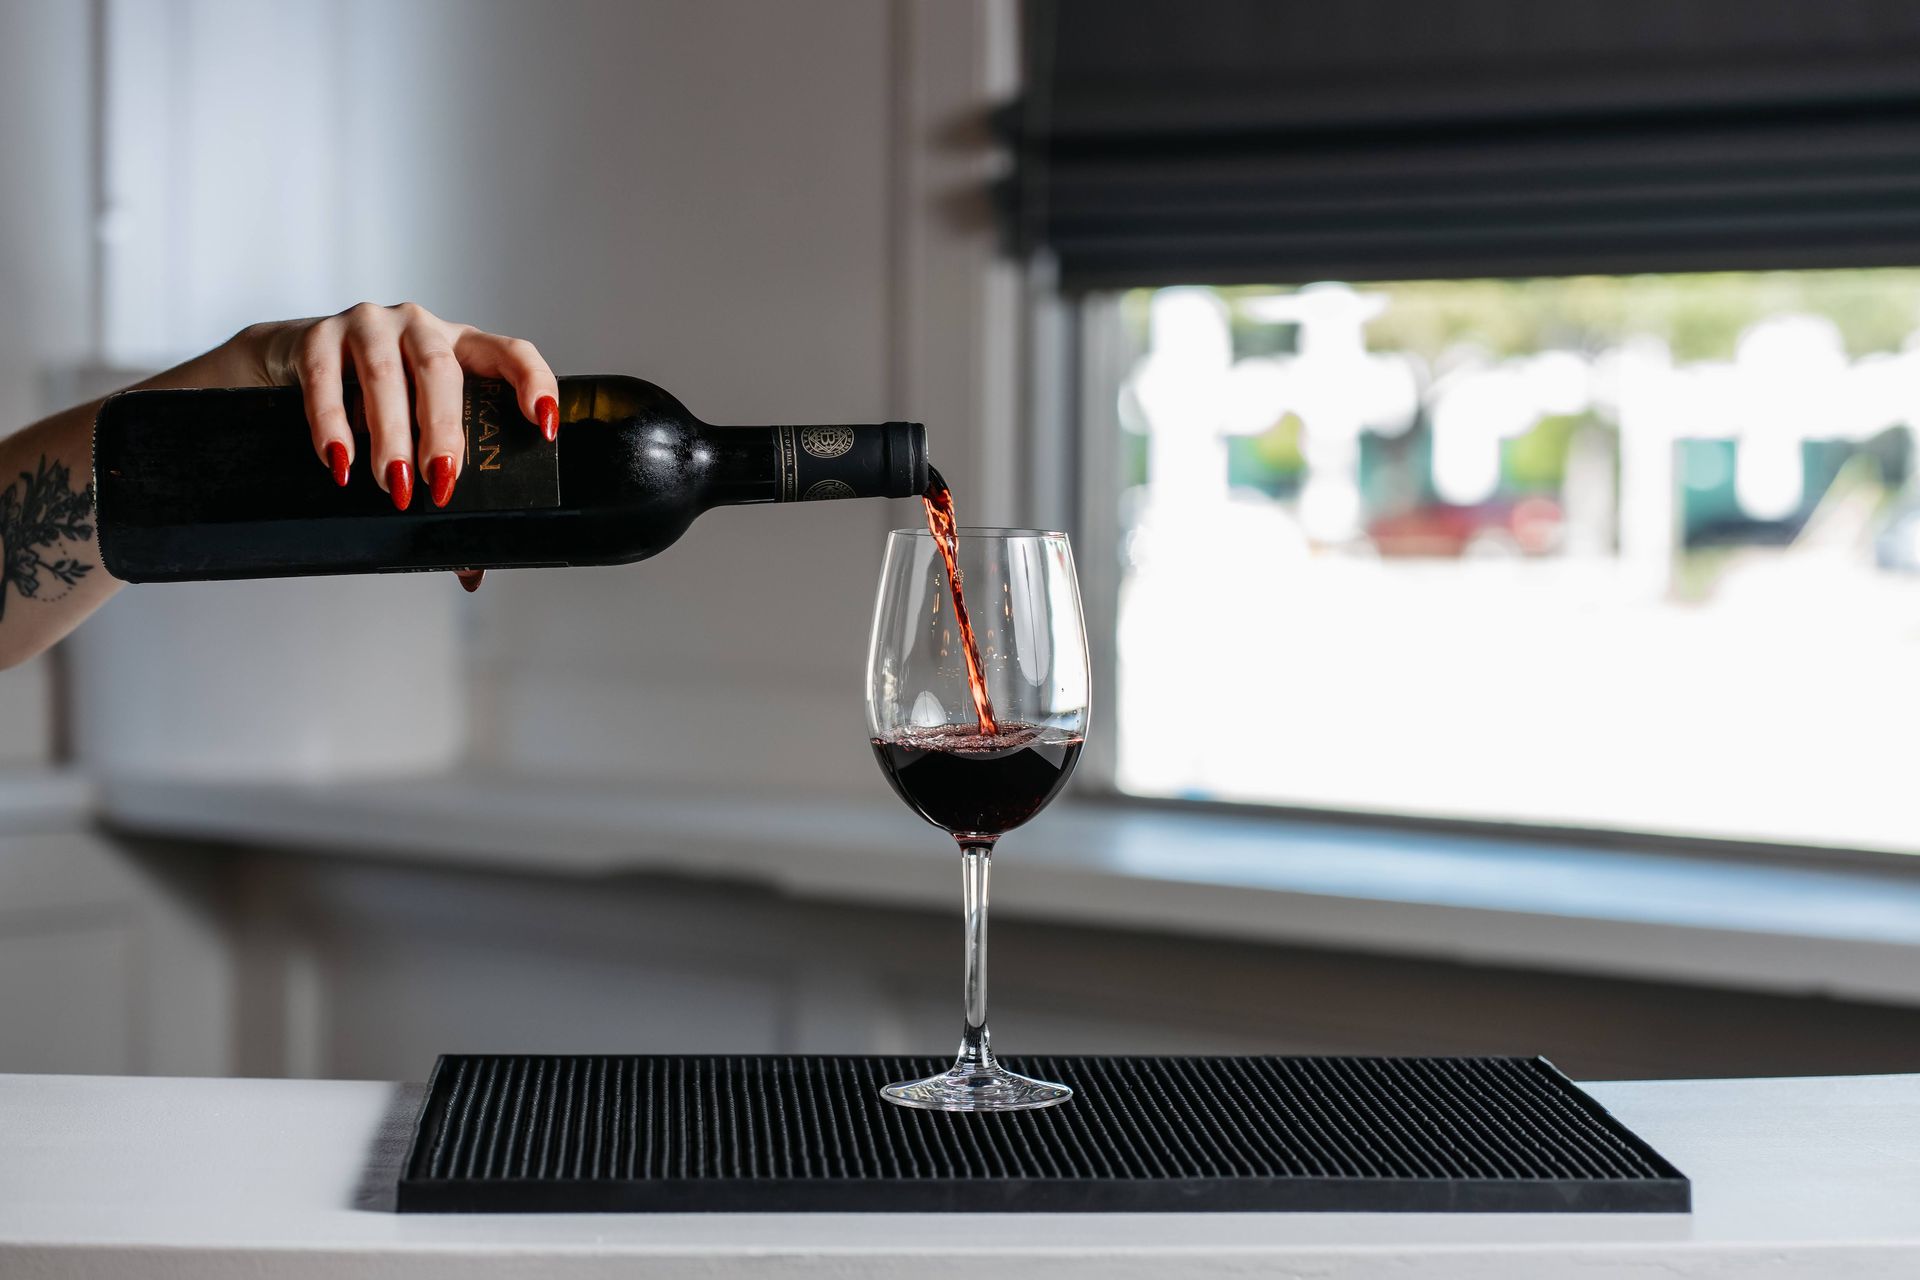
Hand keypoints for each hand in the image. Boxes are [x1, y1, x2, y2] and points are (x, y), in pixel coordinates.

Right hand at [230, 302, 558, 513]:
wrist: (288, 361)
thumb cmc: (370, 399)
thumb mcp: (414, 429)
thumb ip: (441, 483)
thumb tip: (468, 571)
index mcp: (461, 347)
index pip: (511, 352)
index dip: (534, 382)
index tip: (545, 426)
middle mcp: (420, 328)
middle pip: (441, 370)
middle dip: (443, 430)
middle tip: (441, 482)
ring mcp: (368, 325)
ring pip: (384, 375)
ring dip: (389, 435)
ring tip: (392, 483)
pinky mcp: (317, 336)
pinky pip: (326, 380)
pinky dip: (332, 425)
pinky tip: (341, 462)